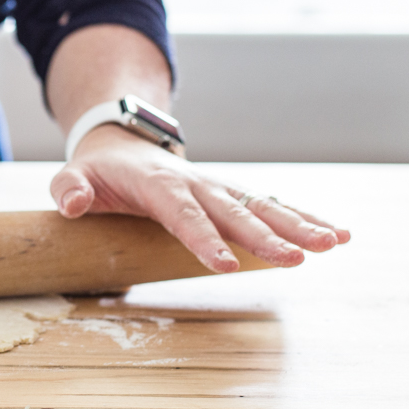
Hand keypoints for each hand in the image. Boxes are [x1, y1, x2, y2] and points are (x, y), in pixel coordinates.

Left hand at [49, 125, 349, 272]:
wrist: (121, 142)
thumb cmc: (98, 172)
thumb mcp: (74, 176)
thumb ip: (68, 189)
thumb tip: (69, 204)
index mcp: (158, 185)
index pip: (182, 214)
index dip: (203, 239)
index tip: (226, 265)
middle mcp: (196, 184)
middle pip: (233, 212)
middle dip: (265, 236)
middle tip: (297, 258)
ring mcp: (219, 188)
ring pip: (262, 207)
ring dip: (298, 225)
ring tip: (334, 243)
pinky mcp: (233, 196)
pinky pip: (272, 207)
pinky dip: (306, 218)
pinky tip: (339, 235)